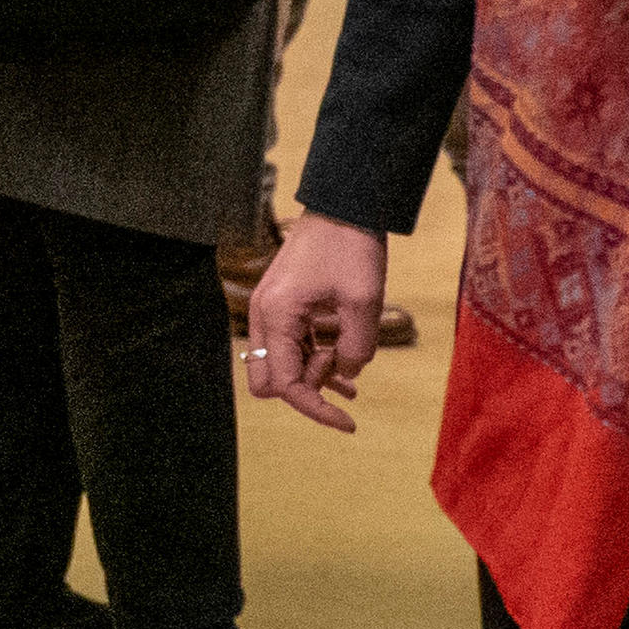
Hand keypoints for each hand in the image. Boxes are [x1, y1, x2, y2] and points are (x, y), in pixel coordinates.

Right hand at [244, 213, 389, 430]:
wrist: (344, 205)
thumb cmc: (351, 247)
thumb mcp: (363, 302)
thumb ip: (356, 348)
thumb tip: (347, 375)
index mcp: (276, 316)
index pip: (285, 383)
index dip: (316, 409)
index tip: (349, 423)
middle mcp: (264, 316)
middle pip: (267, 380)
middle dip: (304, 391)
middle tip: (341, 382)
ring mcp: (271, 310)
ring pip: (280, 365)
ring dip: (312, 376)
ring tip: (352, 378)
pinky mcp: (284, 305)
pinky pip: (291, 346)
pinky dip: (313, 359)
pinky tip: (343, 365)